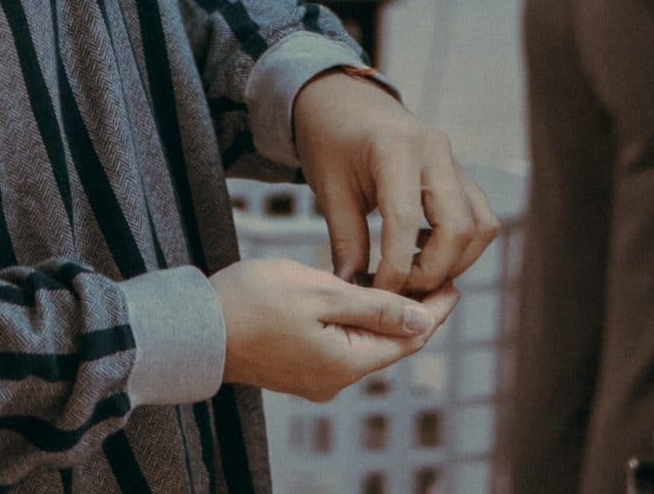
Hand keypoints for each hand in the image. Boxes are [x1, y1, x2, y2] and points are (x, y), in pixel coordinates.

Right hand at [210, 257, 457, 401]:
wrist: (197, 329)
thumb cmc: (255, 302)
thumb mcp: (319, 292)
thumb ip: (374, 306)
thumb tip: (423, 318)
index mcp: (348, 362)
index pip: (409, 339)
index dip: (435, 310)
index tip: (456, 282)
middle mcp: (336, 379)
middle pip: (390, 345)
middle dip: (414, 312)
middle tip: (434, 275)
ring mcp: (315, 378)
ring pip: (365, 345)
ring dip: (384, 315)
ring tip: (401, 278)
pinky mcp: (298, 368)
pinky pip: (341, 346)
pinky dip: (357, 322)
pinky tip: (358, 295)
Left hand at [292, 71, 499, 294]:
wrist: (342, 100)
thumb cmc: (330, 140)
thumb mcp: (328, 188)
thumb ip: (346, 241)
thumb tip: (354, 291)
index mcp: (395, 147)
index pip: (406, 221)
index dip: (395, 269)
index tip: (377, 292)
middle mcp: (435, 150)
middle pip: (458, 228)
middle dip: (432, 271)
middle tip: (399, 287)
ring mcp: (453, 159)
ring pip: (480, 226)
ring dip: (454, 261)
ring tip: (413, 272)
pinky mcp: (460, 172)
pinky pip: (480, 217)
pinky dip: (462, 245)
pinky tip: (425, 251)